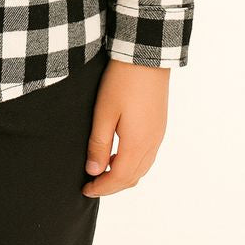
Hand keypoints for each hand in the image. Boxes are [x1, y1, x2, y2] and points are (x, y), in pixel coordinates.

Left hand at [82, 58, 168, 196]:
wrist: (146, 55)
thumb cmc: (122, 81)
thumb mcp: (104, 112)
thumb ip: (99, 144)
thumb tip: (94, 171)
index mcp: (137, 144)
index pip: (119, 179)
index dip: (101, 188)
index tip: (85, 190)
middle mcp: (152, 144)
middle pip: (133, 178)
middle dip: (112, 185)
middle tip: (92, 183)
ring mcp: (158, 135)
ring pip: (142, 168)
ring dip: (123, 175)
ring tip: (102, 170)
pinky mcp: (159, 125)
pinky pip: (147, 156)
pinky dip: (132, 163)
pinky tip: (119, 153)